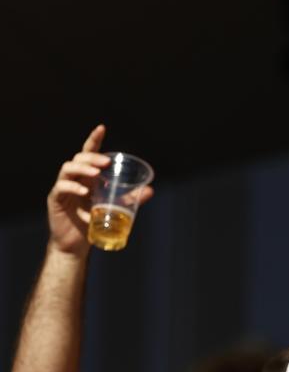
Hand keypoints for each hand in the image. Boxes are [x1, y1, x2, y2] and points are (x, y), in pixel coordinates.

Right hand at [46, 126, 152, 254]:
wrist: (77, 243)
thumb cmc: (94, 221)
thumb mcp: (115, 208)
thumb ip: (130, 198)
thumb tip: (151, 189)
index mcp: (87, 176)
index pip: (88, 152)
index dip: (94, 139)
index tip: (102, 128)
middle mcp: (74, 178)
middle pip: (78, 158)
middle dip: (92, 156)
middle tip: (105, 162)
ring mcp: (63, 187)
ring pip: (67, 169)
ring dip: (82, 168)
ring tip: (95, 173)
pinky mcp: (55, 199)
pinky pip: (61, 188)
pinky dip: (72, 187)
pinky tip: (83, 191)